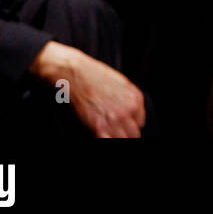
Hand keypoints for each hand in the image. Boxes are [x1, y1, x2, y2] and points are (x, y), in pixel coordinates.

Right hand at [31, 42, 145, 137]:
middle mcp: (129, 109)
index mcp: (135, 98)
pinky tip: (96, 134)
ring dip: (115, 137)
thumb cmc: (91, 74)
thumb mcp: (119, 82)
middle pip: (134, 134)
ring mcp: (116, 119)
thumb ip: (127, 99)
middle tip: (110, 130)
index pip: (140, 122)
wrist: (72, 72)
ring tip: (103, 132)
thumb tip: (127, 112)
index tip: (120, 125)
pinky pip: (109, 142)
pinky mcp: (99, 127)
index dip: (129, 124)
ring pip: (124, 139)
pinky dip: (105, 139)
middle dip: (123, 133)